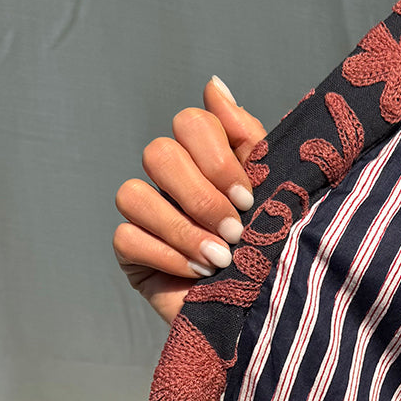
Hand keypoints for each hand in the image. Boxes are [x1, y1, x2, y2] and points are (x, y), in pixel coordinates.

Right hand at [114, 76, 266, 324]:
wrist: (267, 316)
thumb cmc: (273, 252)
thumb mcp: (273, 192)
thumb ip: (248, 138)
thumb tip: (213, 85)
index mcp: (207, 158)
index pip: (190, 123)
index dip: (215, 157)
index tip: (248, 197)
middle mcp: (171, 180)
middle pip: (157, 154)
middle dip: (200, 197)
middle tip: (235, 233)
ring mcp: (148, 214)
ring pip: (133, 194)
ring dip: (182, 230)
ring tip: (219, 261)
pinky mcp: (132, 252)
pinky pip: (127, 237)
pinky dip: (166, 256)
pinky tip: (197, 276)